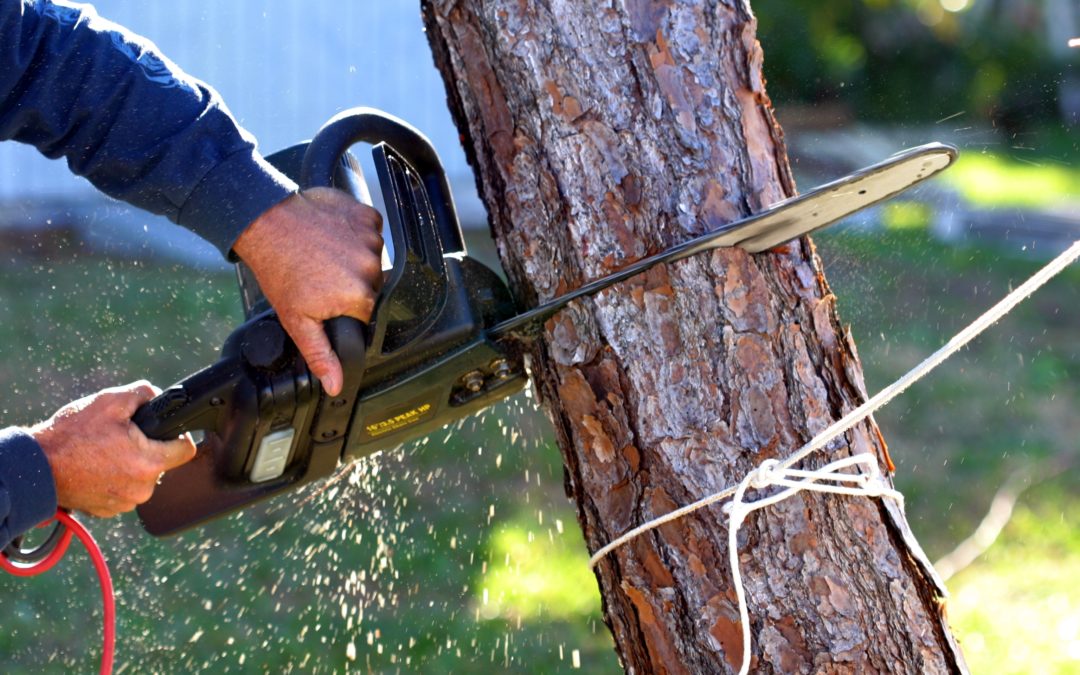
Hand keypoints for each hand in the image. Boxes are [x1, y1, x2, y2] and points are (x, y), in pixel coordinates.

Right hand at [31, 381, 196, 517]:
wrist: (36, 467)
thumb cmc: (71, 435)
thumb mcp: (110, 401)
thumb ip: (144, 393)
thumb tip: (159, 397)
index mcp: (149, 463)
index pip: (185, 450)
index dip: (178, 435)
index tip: (164, 430)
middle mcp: (142, 489)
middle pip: (161, 462)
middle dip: (147, 447)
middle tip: (121, 438)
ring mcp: (125, 503)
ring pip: (142, 477)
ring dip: (130, 464)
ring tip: (104, 452)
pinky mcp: (108, 510)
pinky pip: (123, 490)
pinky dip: (115, 478)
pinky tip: (96, 467)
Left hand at [233, 188, 382, 395]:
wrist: (266, 223)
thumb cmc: (279, 269)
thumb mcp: (297, 321)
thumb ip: (321, 354)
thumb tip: (337, 385)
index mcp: (359, 296)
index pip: (366, 312)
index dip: (345, 308)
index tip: (327, 297)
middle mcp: (372, 267)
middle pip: (372, 285)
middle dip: (351, 283)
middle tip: (322, 276)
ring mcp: (371, 238)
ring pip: (372, 257)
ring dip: (354, 257)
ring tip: (324, 254)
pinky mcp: (367, 215)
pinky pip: (372, 230)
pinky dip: (356, 233)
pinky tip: (332, 236)